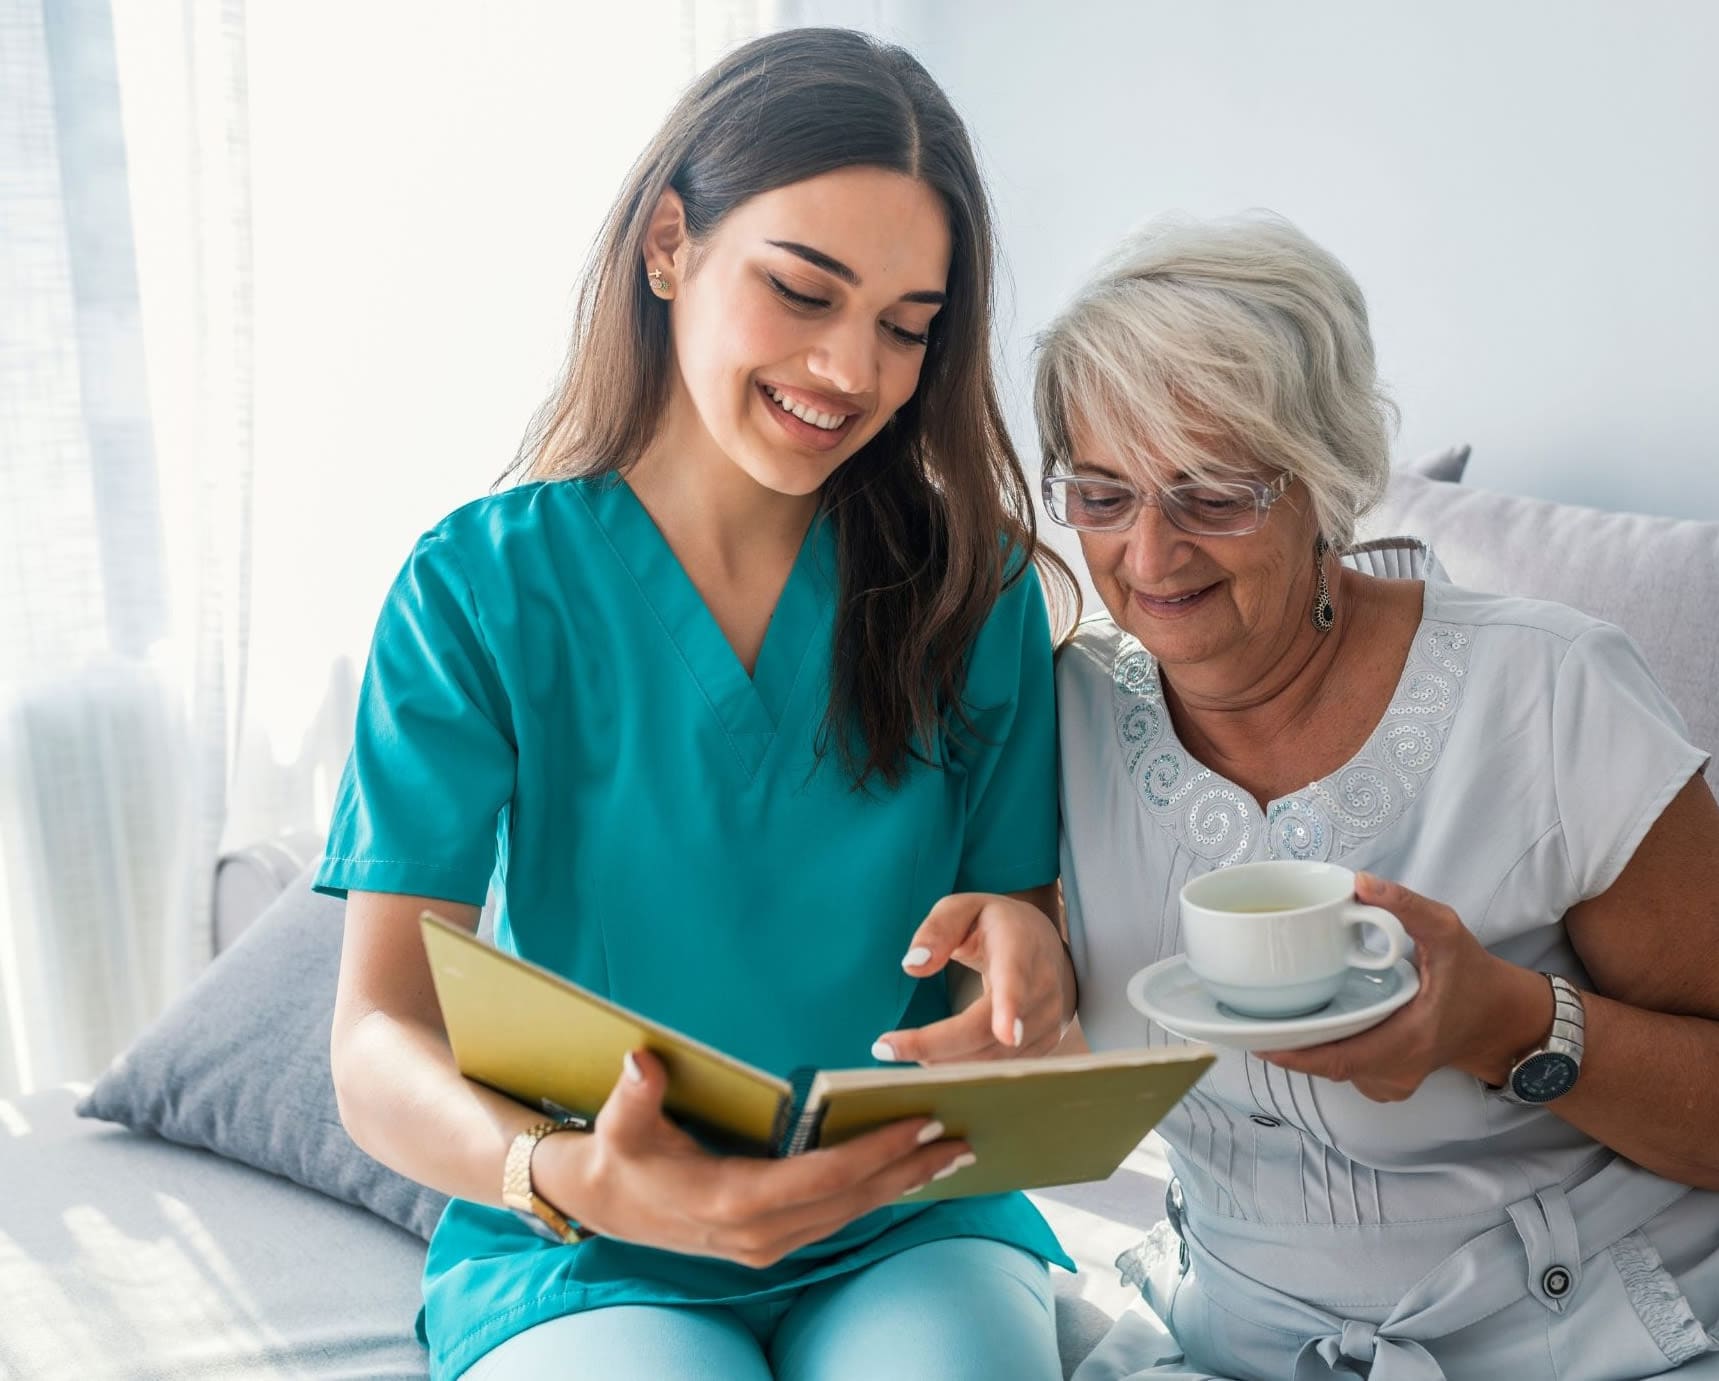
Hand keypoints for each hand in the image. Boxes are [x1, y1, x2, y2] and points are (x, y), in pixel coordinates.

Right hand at [532, 1050, 973, 1267]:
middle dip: (908, 1170)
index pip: (823, 1178)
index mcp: (732, 1201)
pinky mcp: (772, 1242)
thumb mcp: (619, 1123)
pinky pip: (836, 1217)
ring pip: (850, 1214)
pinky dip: (874, 1194)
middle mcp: (759, 1233)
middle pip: (851, 1201)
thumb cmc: (620, 1154)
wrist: (605, 1203)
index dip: (875, 1152)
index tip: (921, 1123)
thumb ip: (635, 1095)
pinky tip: (904, 1173)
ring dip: (900, 1185)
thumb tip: (641, 1063)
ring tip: (949, 1153)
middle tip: (961, 1138)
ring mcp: (768, 1244)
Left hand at [871, 889, 1075, 1064]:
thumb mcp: (964, 908)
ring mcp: (1046, 1022)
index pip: (1016, 979)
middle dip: (937, 1044)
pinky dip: (961, 1067)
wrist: (1044, 948)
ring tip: (898, 1049)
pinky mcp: (1042, 1046)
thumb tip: (912, 965)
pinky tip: (931, 1058)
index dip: (1011, 1007)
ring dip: (942, 1060)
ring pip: (992, 1057)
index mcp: (1020, 947)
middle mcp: (1041, 989)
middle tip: (884, 1048)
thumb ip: (937, 929)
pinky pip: (999, 1068)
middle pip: (990, 1031)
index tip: (1006, 1034)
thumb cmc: (995, 925)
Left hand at [1261, 873, 1552, 1100]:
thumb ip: (1406, 906)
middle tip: (1250, 1015)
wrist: (1500, 1020)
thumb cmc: (1473, 977)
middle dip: (1287, 1043)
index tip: (1257, 1038)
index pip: (1339, 1059)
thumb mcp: (1447, 931)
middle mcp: (1395, 1072)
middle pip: (1326, 1066)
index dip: (1295, 1053)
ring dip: (1303, 1046)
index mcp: (1409, 1041)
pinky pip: (1343, 1069)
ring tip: (1270, 1014)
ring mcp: (1390, 1083)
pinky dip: (1322, 1049)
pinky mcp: (1385, 1081)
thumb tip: (1360, 884)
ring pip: (1332, 1069)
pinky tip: (1305, 1024)